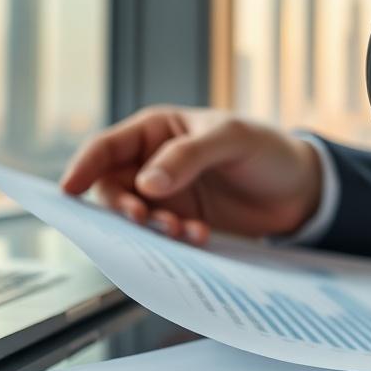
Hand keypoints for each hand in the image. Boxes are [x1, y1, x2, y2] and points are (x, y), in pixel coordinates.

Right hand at [60, 106, 322, 242]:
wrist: (302, 188)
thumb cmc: (267, 149)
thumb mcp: (231, 140)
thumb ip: (188, 157)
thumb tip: (146, 183)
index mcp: (157, 129)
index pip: (107, 147)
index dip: (83, 166)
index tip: (69, 190)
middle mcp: (154, 162)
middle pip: (112, 187)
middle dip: (124, 206)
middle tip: (145, 219)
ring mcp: (168, 194)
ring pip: (135, 215)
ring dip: (150, 227)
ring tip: (183, 231)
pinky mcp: (183, 221)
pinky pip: (161, 235)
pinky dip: (173, 240)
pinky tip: (199, 237)